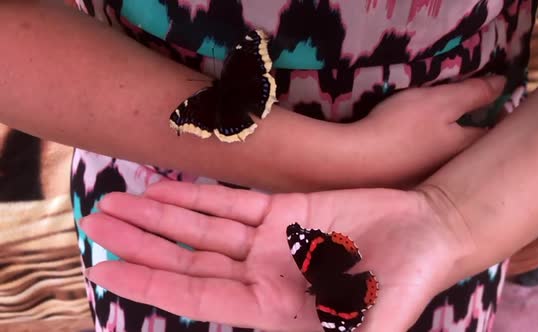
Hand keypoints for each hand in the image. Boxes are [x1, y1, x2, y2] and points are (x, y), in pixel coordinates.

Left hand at [80, 181, 470, 330]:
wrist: (428, 237)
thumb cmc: (399, 289)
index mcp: (267, 309)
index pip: (192, 294)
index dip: (147, 281)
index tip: (103, 268)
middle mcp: (259, 276)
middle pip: (186, 257)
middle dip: (140, 241)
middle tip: (95, 220)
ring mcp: (268, 241)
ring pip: (202, 226)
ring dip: (159, 213)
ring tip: (116, 200)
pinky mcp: (284, 210)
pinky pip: (231, 202)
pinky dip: (197, 195)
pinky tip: (164, 187)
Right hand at [351, 76, 504, 186]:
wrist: (356, 162)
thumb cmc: (401, 127)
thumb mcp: (440, 101)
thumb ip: (473, 93)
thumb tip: (503, 84)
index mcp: (465, 147)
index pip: (494, 133)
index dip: (500, 117)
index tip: (503, 106)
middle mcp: (452, 169)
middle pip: (472, 150)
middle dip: (477, 136)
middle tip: (478, 120)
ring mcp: (429, 180)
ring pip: (449, 161)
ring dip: (451, 149)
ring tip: (447, 132)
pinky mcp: (406, 184)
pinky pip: (426, 168)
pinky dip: (427, 158)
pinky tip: (416, 150)